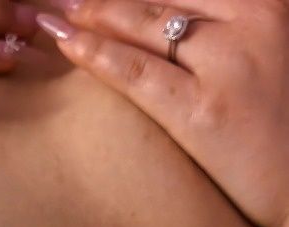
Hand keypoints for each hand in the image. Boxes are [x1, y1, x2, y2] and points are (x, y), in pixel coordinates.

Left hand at [37, 0, 288, 226]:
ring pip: (147, 24)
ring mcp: (227, 64)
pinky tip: (67, 44)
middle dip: (115, 0)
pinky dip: (97, 55)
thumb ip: (238, 36)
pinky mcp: (203, 111)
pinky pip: (137, 72)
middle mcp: (253, 22)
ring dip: (97, 14)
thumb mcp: (274, 57)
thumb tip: (183, 35)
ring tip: (63, 14)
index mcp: (270, 7)